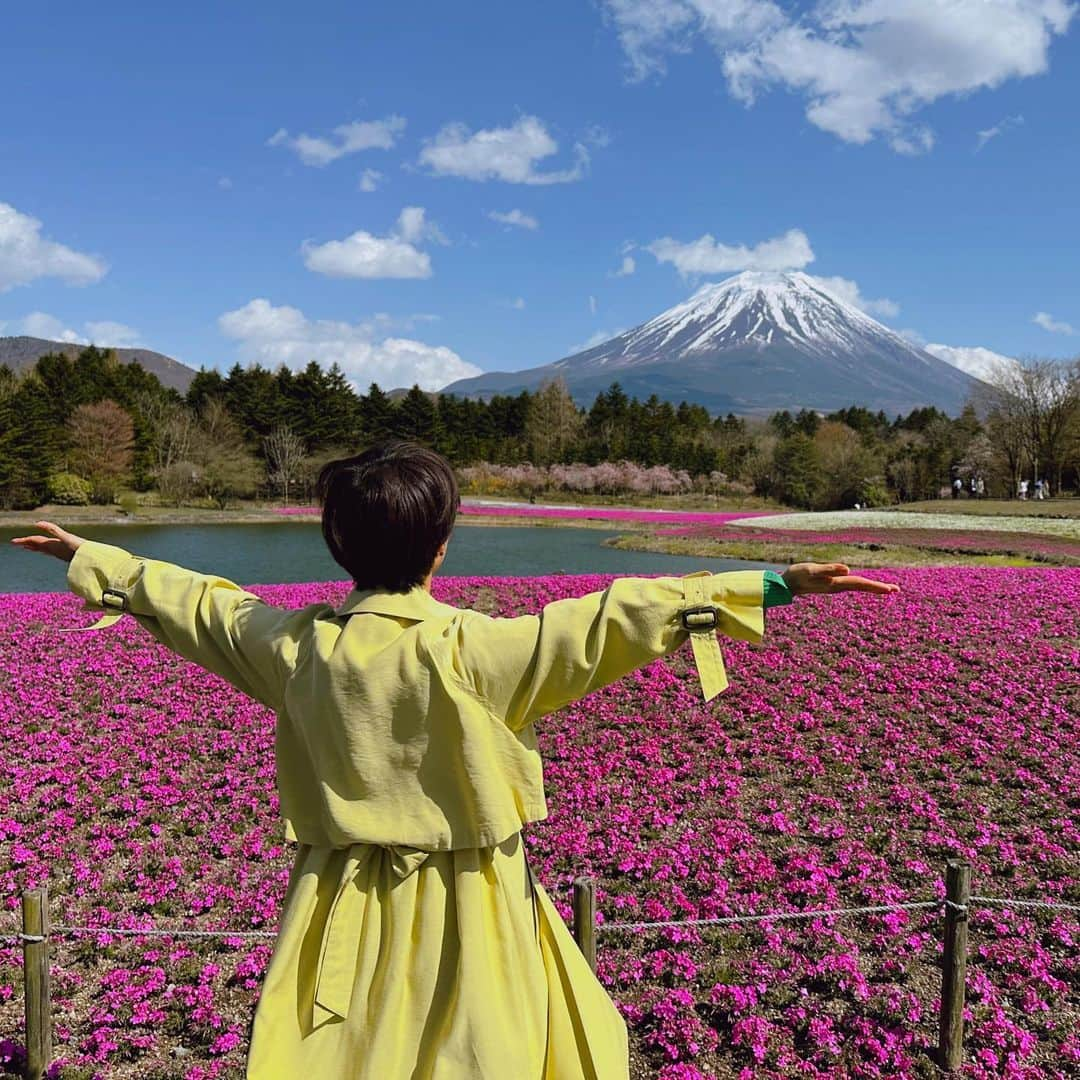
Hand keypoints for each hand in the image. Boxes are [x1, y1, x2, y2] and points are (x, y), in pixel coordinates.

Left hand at [10, 520, 85, 563]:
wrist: (92, 561)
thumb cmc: (80, 548)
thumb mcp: (66, 536)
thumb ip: (52, 529)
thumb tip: (37, 523)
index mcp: (53, 545)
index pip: (35, 542)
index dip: (25, 541)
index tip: (14, 542)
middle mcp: (54, 549)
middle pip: (37, 546)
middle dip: (27, 544)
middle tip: (16, 543)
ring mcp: (59, 553)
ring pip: (43, 550)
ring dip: (35, 547)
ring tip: (28, 547)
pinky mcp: (64, 555)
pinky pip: (50, 552)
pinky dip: (45, 550)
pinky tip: (48, 551)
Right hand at [781, 562, 899, 597]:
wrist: (785, 585)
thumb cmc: (797, 576)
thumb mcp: (812, 570)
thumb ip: (829, 570)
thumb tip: (847, 569)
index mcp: (836, 584)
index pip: (861, 583)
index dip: (876, 586)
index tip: (892, 590)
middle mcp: (838, 587)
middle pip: (862, 586)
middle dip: (879, 588)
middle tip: (896, 590)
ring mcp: (834, 586)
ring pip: (857, 586)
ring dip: (871, 587)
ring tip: (885, 588)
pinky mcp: (830, 584)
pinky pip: (850, 584)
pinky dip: (860, 584)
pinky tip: (861, 583)